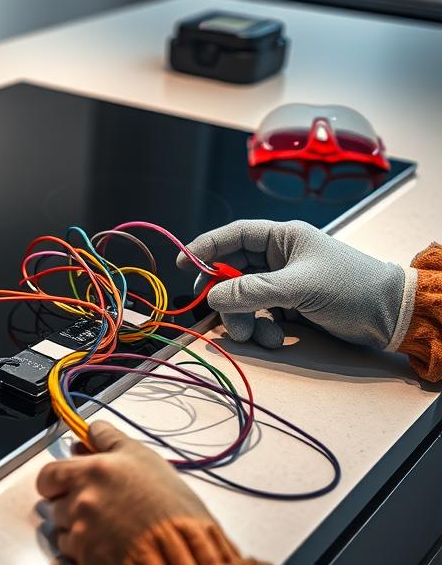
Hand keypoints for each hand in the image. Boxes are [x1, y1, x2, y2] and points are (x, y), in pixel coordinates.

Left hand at [36, 420, 209, 564]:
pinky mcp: (85, 558)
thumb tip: (92, 430)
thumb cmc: (170, 505)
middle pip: (53, 502)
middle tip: (89, 504)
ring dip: (75, 526)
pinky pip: (71, 551)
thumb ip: (111, 440)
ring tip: (105, 526)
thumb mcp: (144, 458)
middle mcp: (80, 501)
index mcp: (91, 472)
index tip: (68, 480)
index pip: (49, 473)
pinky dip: (82, 548)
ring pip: (62, 528)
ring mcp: (81, 532)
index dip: (57, 478)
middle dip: (66, 502)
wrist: (183, 551)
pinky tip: (105, 543)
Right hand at [176, 220, 408, 349]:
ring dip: (246, 319)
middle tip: (217, 313)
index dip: (205, 247)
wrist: (391, 316)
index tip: (182, 264)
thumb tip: (213, 296)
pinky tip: (278, 338)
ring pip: (244, 298)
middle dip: (226, 296)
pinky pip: (260, 314)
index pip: (234, 235)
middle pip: (233, 271)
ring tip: (263, 337)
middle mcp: (280, 257)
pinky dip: (262, 329)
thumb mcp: (299, 287)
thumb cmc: (351, 288)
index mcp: (283, 238)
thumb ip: (252, 291)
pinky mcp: (290, 305)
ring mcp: (284, 282)